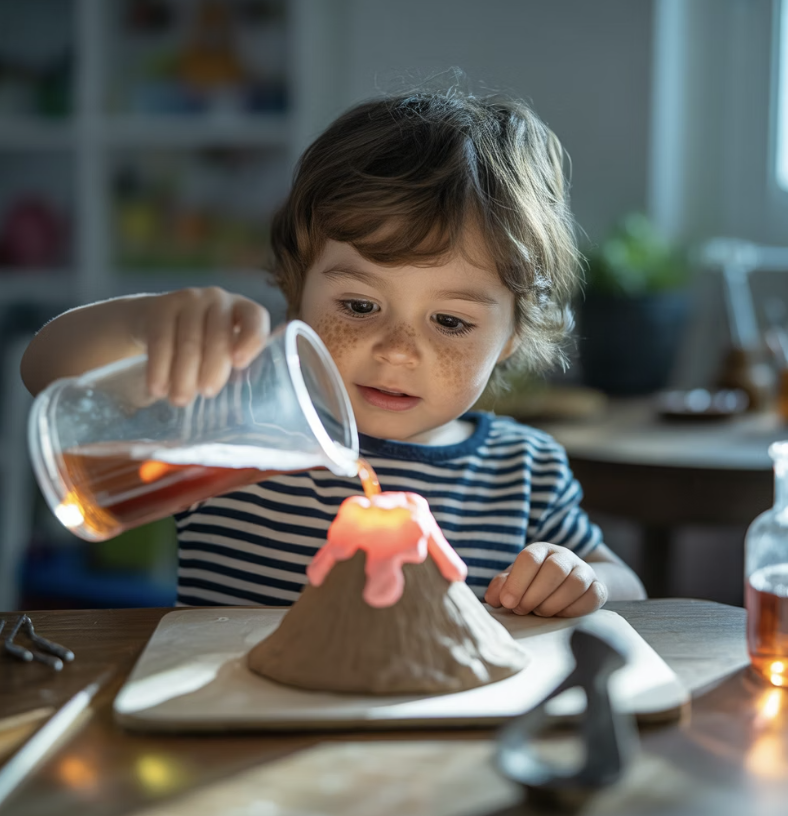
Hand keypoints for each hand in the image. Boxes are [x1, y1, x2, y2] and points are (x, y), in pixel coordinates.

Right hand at [135, 287, 269, 404]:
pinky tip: (158, 388)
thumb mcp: (221, 349)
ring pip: (189, 341)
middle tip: (207, 393)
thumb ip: (232, 366)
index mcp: (242, 310)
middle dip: (213, 368)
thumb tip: (236, 406)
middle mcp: (218, 300)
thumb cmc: (201, 344)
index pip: (255, 319)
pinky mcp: (160, 308)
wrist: (154, 320)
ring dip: (184, 374)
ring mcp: (189, 300)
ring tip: (180, 399)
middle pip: (218, 335)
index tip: (240, 363)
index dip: (251, 339)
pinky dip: (159, 368)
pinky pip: (161, 340)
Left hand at [484, 542, 607, 617]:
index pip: (530, 558)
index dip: (516, 582)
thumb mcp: (515, 580)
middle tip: (523, 610)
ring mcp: (584, 571)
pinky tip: (560, 616)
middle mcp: (564, 556)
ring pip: (575, 583)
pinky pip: (593, 597)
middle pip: (554, 569)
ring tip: (540, 613)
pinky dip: (575, 610)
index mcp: (541, 550)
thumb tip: (493, 598)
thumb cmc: (534, 584)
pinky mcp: (598, 588)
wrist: (567, 585)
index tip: (507, 602)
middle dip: (534, 594)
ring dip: (553, 603)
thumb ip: (502, 586)